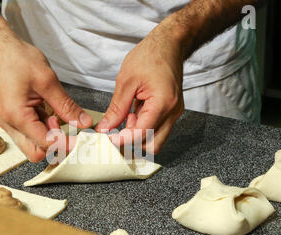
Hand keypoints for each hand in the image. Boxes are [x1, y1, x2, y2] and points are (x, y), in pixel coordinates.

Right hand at [0, 31, 92, 161]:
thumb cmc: (16, 59)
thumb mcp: (48, 81)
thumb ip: (66, 106)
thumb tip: (83, 122)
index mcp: (16, 116)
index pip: (45, 144)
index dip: (65, 144)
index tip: (81, 139)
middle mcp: (9, 124)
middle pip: (35, 153)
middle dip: (55, 146)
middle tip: (68, 129)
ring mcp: (8, 122)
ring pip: (32, 144)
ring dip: (49, 136)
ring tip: (57, 115)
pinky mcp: (12, 118)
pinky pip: (29, 132)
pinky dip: (42, 128)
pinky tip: (49, 112)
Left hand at [96, 24, 184, 153]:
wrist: (170, 43)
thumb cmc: (150, 55)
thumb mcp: (126, 81)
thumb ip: (117, 108)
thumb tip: (106, 127)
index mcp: (162, 104)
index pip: (142, 134)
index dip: (122, 140)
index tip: (107, 138)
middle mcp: (172, 112)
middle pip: (153, 146)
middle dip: (133, 144)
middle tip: (115, 134)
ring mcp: (174, 113)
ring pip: (156, 139)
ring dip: (138, 135)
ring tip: (126, 118)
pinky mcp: (171, 111)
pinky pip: (157, 128)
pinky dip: (143, 127)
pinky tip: (133, 114)